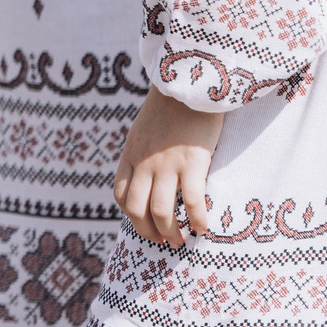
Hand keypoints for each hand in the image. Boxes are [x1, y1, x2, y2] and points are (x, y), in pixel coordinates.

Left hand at [114, 90, 224, 248]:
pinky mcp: (192, 163)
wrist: (187, 83)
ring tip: (183, 241)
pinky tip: (205, 228)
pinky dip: (198, 220)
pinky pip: (191, 202)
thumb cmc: (172, 107)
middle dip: (149, 232)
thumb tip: (152, 175)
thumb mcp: (145, 129)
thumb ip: (145, 152)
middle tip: (165, 243)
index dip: (132, 216)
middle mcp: (144, 162)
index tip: (146, 226)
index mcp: (131, 154)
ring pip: (160, 211)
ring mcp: (166, 164)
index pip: (121, 195)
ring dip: (171, 233)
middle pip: (136, 209)